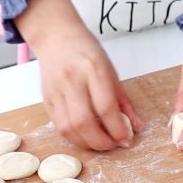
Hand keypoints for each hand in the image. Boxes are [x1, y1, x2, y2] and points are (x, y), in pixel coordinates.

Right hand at [15, 0, 142, 150]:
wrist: (56, 37)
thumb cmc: (86, 52)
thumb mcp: (110, 71)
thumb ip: (123, 101)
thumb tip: (136, 127)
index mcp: (93, 68)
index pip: (106, 106)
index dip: (117, 129)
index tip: (127, 140)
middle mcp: (72, 79)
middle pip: (84, 121)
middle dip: (101, 141)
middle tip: (113, 145)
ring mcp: (56, 90)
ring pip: (68, 128)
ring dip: (86, 143)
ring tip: (100, 143)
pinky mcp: (46, 99)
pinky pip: (59, 126)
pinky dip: (74, 136)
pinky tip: (85, 136)